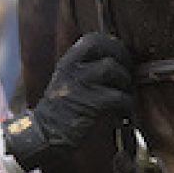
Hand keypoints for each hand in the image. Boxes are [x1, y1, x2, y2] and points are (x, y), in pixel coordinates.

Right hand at [3, 33, 134, 172]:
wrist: (45, 133)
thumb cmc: (60, 109)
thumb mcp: (67, 80)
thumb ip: (85, 67)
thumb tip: (116, 61)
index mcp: (68, 61)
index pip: (94, 39)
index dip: (112, 44)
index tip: (120, 55)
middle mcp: (74, 68)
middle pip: (108, 50)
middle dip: (123, 59)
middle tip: (128, 73)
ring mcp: (82, 85)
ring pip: (115, 70)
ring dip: (125, 82)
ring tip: (125, 94)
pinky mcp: (92, 104)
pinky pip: (119, 97)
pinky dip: (126, 104)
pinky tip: (122, 111)